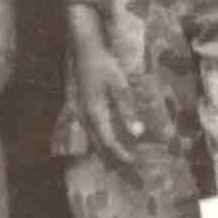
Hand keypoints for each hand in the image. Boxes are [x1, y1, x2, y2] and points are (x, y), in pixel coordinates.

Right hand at [66, 0, 149, 162]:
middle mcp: (84, 118)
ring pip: (92, 141)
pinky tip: (108, 142)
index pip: (110, 143)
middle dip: (114, 160)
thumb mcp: (120, 85)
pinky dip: (100, 141)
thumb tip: (137, 133)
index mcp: (95, 114)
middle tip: (130, 170)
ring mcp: (80, 113)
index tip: (136, 164)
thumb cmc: (104, 64)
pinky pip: (90, 131)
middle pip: (99, 147)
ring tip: (121, 162)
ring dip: (106, 153)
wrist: (85, 48)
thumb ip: (127, 110)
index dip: (123, 156)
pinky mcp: (80, 107)